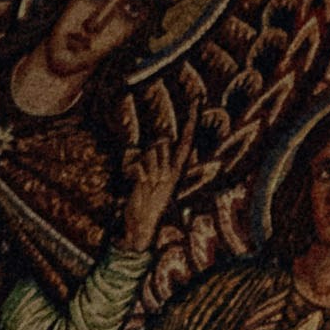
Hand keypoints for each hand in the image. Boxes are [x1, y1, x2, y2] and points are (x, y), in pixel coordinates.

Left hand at [118, 90, 181, 252]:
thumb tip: (161, 140)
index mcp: (177, 172)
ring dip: (140, 163)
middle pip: (163, 143)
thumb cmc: (148, 204)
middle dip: (153, 151)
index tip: (197, 100)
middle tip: (149, 176)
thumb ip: (160, 160)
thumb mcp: (158, 180)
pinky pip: (136, 165)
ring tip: (141, 184)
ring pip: (148, 152)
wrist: (141, 229)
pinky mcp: (146, 182)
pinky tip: (135, 187)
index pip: (187, 142)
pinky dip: (131, 171)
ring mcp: (159, 178)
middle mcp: (171, 174)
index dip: (192, 121)